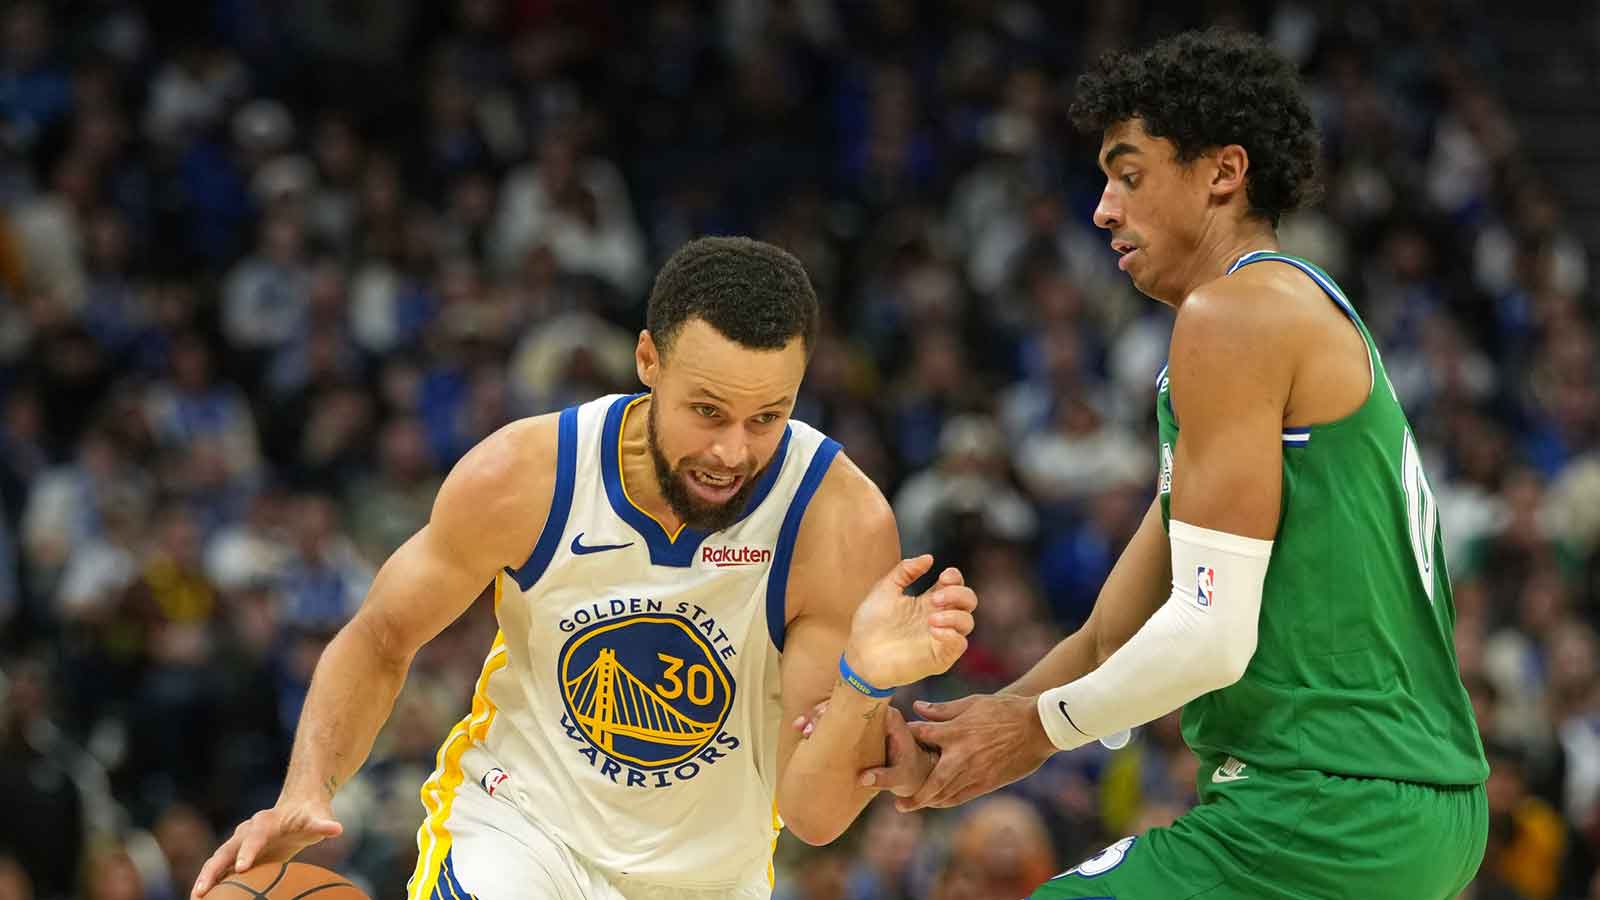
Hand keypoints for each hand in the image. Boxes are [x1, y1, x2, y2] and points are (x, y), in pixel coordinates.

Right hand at [191, 804, 342, 897]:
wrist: (298, 804)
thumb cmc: (309, 813)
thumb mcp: (318, 817)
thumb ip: (323, 824)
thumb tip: (337, 829)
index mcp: (265, 822)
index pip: (254, 836)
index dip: (248, 851)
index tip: (242, 868)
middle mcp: (246, 832)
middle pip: (225, 850)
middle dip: (213, 870)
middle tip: (202, 891)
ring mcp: (239, 843)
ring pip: (217, 861)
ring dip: (205, 879)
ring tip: (195, 899)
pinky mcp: (238, 854)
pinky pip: (221, 870)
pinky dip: (211, 883)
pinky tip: (204, 899)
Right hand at [793, 703, 936, 797]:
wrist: (914, 771)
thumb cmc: (908, 772)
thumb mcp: (900, 777)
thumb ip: (885, 778)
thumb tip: (863, 779)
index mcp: (890, 718)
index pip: (863, 706)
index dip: (840, 710)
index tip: (822, 719)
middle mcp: (877, 713)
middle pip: (846, 703)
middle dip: (823, 712)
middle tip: (806, 728)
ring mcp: (866, 718)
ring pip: (838, 709)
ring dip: (818, 716)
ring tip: (800, 727)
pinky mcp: (858, 726)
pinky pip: (837, 719)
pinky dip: (821, 723)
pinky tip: (803, 730)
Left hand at [843, 556, 976, 688]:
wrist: (860, 653)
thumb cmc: (870, 623)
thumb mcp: (885, 589)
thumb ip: (905, 570)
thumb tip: (929, 557)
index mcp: (928, 600)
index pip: (955, 584)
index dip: (955, 577)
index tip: (944, 576)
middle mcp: (939, 617)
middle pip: (968, 601)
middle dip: (958, 594)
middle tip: (936, 599)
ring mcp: (941, 638)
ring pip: (968, 622)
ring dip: (955, 616)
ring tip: (931, 618)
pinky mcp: (939, 657)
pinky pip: (960, 645)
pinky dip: (953, 635)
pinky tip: (935, 630)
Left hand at [899, 693, 1056, 810]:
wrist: (1038, 726)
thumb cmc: (1005, 710)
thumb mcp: (973, 703)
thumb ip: (943, 709)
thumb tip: (917, 706)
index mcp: (955, 731)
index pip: (921, 736)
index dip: (905, 738)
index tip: (892, 742)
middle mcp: (961, 755)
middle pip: (930, 780)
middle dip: (913, 793)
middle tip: (897, 803)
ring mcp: (975, 772)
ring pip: (945, 793)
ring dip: (927, 800)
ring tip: (912, 805)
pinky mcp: (988, 782)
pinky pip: (963, 796)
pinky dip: (948, 801)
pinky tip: (938, 803)